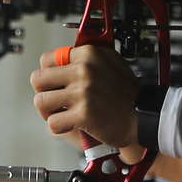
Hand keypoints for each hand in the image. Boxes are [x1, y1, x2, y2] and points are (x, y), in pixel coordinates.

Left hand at [31, 45, 147, 162]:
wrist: (144, 116)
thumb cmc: (128, 93)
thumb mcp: (111, 62)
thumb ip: (88, 58)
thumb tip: (64, 57)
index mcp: (89, 54)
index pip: (47, 59)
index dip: (48, 74)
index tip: (55, 83)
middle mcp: (84, 70)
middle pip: (38, 79)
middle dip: (43, 93)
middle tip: (53, 101)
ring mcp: (83, 92)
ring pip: (41, 102)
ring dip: (48, 112)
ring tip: (60, 114)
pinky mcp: (83, 114)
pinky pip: (53, 123)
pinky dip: (59, 127)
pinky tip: (70, 125)